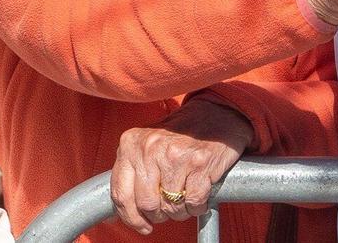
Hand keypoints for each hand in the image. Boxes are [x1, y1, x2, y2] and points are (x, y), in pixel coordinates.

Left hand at [110, 99, 252, 233]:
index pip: (121, 193)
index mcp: (132, 143)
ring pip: (171, 206)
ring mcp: (176, 155)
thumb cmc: (180, 132)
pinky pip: (193, 203)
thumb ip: (133, 171)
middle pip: (147, 204)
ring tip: (185, 199)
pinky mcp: (201, 163)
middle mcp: (151, 147)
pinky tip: (199, 196)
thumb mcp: (147, 144)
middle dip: (159, 214)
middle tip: (168, 209)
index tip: (141, 225)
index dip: (131, 217)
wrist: (217, 112)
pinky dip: (197, 207)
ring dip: (180, 211)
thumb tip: (122, 212)